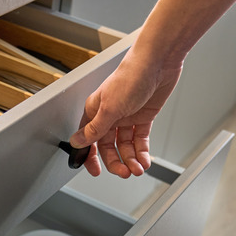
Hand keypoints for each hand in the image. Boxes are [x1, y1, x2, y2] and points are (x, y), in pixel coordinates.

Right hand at [69, 46, 182, 177]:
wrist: (158, 63)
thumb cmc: (130, 77)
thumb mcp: (109, 108)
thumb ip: (94, 129)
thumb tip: (77, 142)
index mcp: (95, 111)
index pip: (89, 140)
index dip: (91, 157)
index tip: (96, 171)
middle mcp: (109, 115)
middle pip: (108, 146)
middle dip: (116, 161)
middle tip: (124, 172)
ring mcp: (127, 116)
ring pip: (125, 145)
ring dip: (131, 159)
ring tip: (137, 168)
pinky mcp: (143, 117)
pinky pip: (140, 140)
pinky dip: (142, 151)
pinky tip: (144, 159)